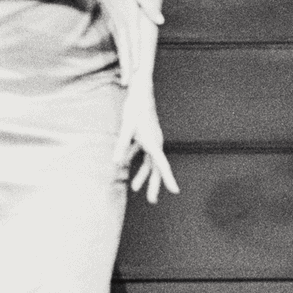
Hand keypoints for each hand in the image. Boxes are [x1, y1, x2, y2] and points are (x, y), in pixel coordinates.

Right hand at [90, 0, 163, 86]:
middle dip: (126, 67)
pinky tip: (126, 68)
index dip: (134, 55)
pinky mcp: (115, 28)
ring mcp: (116, 28)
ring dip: (124, 66)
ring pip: (121, 50)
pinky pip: (119, 45)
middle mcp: (121, 26)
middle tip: (127, 84)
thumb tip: (161, 22)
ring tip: (125, 82)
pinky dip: (122, 57)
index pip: (133, 40)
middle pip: (125, 50)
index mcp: (128, 18)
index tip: (135, 69)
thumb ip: (149, 7)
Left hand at [111, 82, 178, 203]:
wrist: (141, 91)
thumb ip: (122, 146)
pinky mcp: (144, 135)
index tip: (175, 191)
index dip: (168, 179)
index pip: (162, 165)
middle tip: (152, 201)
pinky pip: (141, 152)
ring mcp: (151, 140)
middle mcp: (155, 143)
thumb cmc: (135, 107)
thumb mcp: (126, 128)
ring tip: (135, 188)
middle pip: (156, 168)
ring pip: (149, 161)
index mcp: (153, 143)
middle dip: (154, 184)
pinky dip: (134, 159)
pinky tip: (125, 164)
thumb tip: (116, 163)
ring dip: (142, 174)